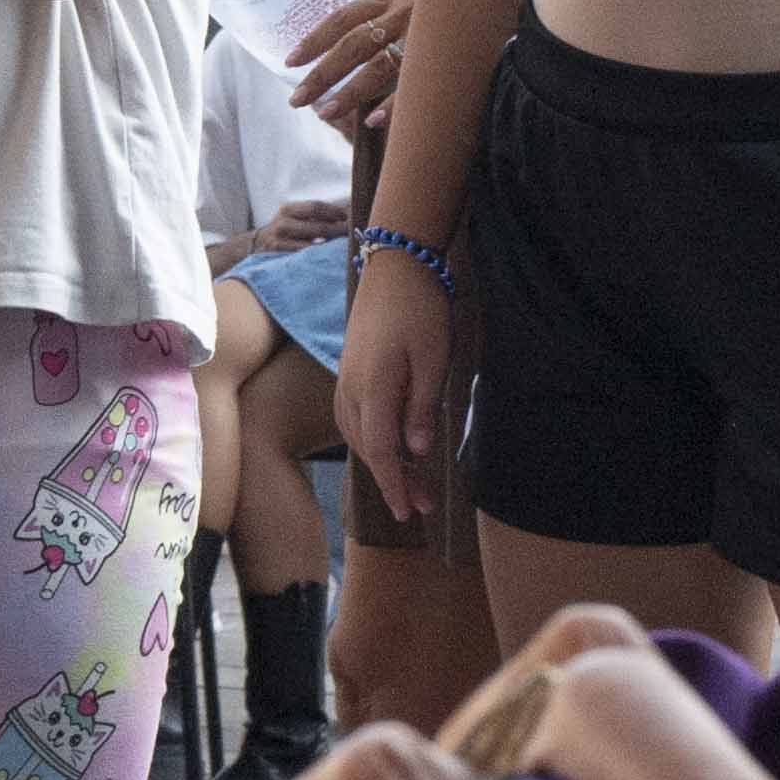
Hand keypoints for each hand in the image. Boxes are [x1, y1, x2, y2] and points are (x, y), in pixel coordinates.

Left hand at [283, 0, 417, 136]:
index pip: (342, 17)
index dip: (315, 39)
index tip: (289, 61)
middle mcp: (403, 12)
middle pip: (353, 44)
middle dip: (321, 72)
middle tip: (296, 99)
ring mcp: (425, 32)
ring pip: (379, 65)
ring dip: (351, 91)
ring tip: (326, 113)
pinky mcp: (449, 52)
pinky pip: (417, 81)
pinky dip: (396, 102)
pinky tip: (375, 121)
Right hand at [329, 235, 461, 533]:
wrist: (396, 266)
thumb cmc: (420, 310)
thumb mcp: (433, 360)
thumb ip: (421, 407)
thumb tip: (417, 451)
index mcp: (373, 388)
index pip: (380, 451)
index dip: (393, 485)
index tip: (408, 513)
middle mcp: (351, 389)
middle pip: (367, 448)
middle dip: (393, 480)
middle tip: (423, 506)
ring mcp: (346, 379)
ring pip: (357, 436)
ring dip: (382, 462)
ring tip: (411, 482)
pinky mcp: (349, 371)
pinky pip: (353, 418)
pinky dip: (369, 440)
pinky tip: (386, 447)